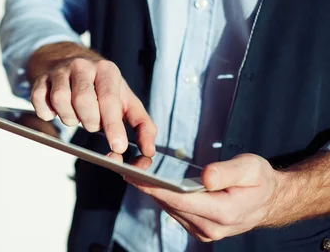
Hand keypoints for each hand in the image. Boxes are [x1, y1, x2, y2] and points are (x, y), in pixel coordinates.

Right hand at [28, 43, 156, 155]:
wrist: (68, 60)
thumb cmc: (100, 86)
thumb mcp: (126, 100)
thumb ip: (142, 125)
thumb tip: (149, 151)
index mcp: (106, 70)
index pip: (109, 99)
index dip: (113, 125)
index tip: (118, 147)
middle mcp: (82, 66)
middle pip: (83, 100)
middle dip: (90, 122)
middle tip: (92, 124)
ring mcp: (59, 72)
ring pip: (61, 101)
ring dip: (69, 118)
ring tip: (76, 116)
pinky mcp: (40, 80)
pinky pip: (39, 102)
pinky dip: (47, 114)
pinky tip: (56, 112)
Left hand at [124, 153, 287, 241]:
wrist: (269, 200)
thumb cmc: (260, 181)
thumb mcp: (251, 168)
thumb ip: (227, 172)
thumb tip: (206, 177)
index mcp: (224, 213)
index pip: (182, 200)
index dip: (157, 187)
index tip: (136, 176)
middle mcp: (211, 227)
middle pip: (171, 205)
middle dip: (149, 186)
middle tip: (128, 167)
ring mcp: (204, 230)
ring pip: (169, 208)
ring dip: (153, 191)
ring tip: (135, 171)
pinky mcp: (198, 227)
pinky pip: (174, 210)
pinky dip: (163, 195)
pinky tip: (152, 181)